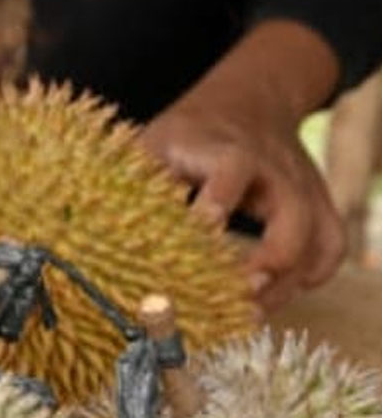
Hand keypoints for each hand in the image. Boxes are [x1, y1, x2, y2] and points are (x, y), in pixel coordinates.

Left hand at [139, 20, 345, 311]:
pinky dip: (312, 275)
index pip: (232, 168)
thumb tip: (87, 220)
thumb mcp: (154, 143)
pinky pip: (329, 245)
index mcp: (226, 148)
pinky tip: (277, 297)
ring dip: (289, 280)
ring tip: (249, 314)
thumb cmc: (187, 135)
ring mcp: (301, 188)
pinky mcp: (316, 205)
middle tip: (240, 292)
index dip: (220, 198)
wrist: (245, 103)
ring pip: (317, 235)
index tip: (203, 228)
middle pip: (292, 210)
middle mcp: (273, 168)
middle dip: (272, 256)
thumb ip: (133, 177)